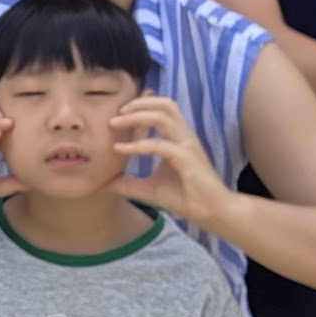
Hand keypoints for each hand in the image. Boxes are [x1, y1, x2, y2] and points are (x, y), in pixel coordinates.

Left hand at [107, 95, 232, 226]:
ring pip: (163, 115)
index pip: (161, 111)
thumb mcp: (150, 189)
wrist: (212, 212)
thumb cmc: (185, 198)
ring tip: (116, 123)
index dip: (141, 106)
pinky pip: (159, 145)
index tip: (118, 113)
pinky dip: (138, 145)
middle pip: (164, 105)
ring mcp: (186, 145)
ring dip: (137, 115)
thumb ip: (129, 184)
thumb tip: (104, 184)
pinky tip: (120, 150)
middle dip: (139, 103)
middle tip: (116, 114)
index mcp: (178, 139)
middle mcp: (183, 137)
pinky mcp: (187, 158)